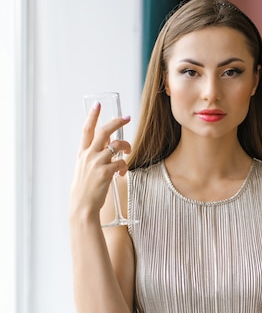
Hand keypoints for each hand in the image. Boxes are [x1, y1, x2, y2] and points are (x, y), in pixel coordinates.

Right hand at [69, 102, 130, 220]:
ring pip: (117, 145)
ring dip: (126, 146)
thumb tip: (108, 145)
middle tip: (126, 117)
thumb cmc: (85, 191)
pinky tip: (122, 173)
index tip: (97, 104)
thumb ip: (94, 157)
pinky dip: (125, 166)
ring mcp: (97, 163)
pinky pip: (121, 163)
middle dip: (116, 122)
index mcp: (82, 154)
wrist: (82, 207)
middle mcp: (88, 156)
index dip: (92, 116)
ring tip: (128, 152)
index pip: (86, 130)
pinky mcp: (106, 173)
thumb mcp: (85, 170)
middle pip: (104, 131)